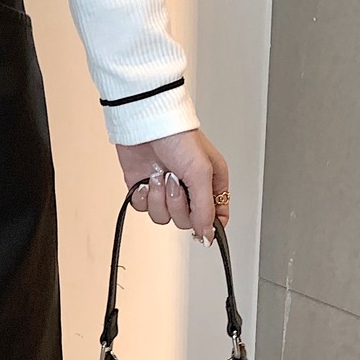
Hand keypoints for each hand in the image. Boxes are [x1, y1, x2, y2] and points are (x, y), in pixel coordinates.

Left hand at [115, 128, 228, 245]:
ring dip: (158, 198)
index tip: (200, 222)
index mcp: (211, 183)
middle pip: (186, 221)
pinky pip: (143, 209)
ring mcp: (166, 191)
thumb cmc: (178, 137)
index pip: (216, 216)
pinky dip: (143, 195)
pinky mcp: (145, 190)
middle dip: (177, 203)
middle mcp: (190, 189)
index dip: (207, 223)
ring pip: (163, 217)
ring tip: (160, 176)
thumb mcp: (201, 173)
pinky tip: (146, 179)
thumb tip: (207, 233)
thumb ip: (205, 208)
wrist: (146, 125)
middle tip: (175, 181)